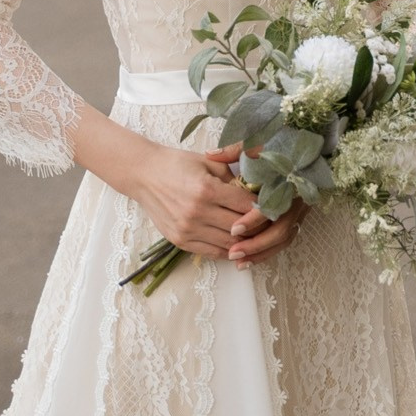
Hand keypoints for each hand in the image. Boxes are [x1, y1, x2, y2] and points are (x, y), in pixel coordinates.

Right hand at [119, 136, 259, 261]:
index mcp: (206, 190)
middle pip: (240, 228)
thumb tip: (255, 192)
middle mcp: (197, 213)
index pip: (245, 206)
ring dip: (245, 242)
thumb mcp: (208, 162)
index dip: (262, 207)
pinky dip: (228, 251)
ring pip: (229, 244)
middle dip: (258, 226)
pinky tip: (237, 244)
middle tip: (270, 223)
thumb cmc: (176, 164)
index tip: (272, 206)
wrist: (143, 175)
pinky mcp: (181, 242)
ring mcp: (188, 230)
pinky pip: (213, 252)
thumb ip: (232, 177)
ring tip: (256, 235)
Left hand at [215, 145, 307, 268]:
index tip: (235, 228)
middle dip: (256, 243)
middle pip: (280, 229)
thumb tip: (211, 154)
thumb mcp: (259, 140)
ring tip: (237, 260)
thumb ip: (236, 149)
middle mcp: (298, 197)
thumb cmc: (281, 142)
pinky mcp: (297, 217)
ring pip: (284, 238)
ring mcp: (300, 209)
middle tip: (233, 252)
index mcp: (289, 178)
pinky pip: (284, 240)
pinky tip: (247, 260)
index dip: (254, 219)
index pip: (273, 205)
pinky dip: (267, 252)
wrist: (309, 145)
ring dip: (261, 252)